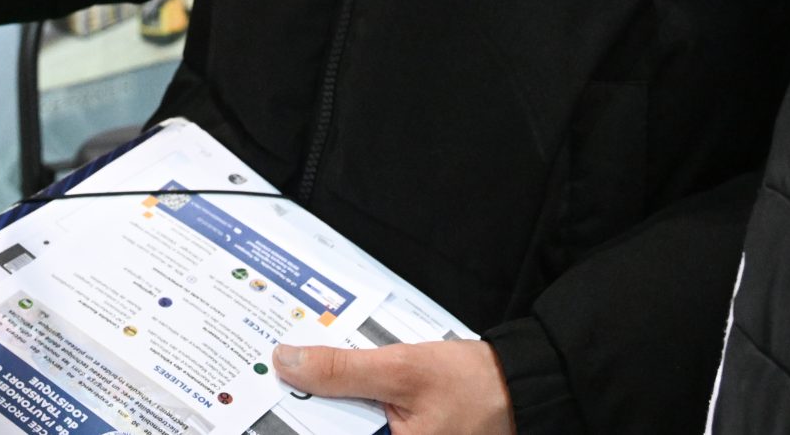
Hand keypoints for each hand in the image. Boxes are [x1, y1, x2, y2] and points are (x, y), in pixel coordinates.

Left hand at [272, 340, 514, 434]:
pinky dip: (356, 409)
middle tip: (293, 370)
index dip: (296, 418)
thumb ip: (342, 370)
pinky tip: (347, 386)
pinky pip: (369, 428)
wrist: (520, 386)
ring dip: (335, 406)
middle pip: (335, 430)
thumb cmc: (473, 384)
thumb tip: (287, 361)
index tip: (269, 397)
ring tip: (315, 372)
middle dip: (316, 407)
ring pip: (352, 427)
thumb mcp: (402, 369)